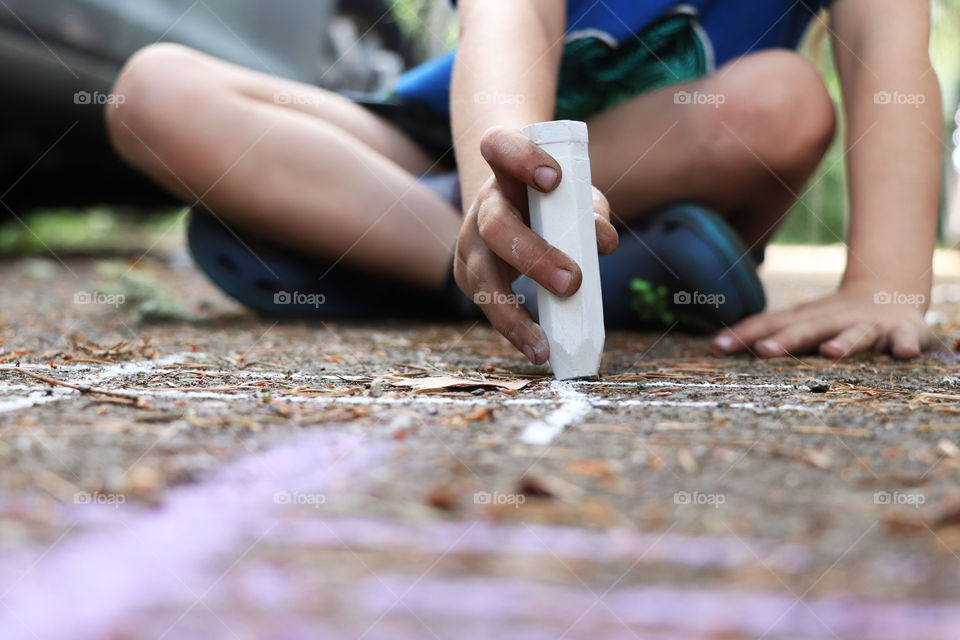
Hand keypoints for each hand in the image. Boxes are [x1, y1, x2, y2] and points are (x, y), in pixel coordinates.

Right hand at [454, 126, 617, 363]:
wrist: (512, 210)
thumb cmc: (552, 202)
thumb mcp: (575, 197)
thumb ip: (590, 212)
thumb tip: (604, 242)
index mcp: (506, 170)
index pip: (499, 146)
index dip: (521, 159)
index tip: (553, 179)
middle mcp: (483, 204)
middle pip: (496, 225)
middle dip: (534, 256)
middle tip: (573, 282)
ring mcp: (470, 242)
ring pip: (482, 277)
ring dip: (513, 313)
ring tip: (542, 345)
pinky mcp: (468, 275)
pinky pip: (487, 305)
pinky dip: (513, 328)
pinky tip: (536, 348)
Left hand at [712, 281, 931, 359]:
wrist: (887, 294)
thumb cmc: (830, 319)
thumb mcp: (797, 323)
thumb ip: (763, 333)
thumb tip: (713, 346)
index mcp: (804, 320)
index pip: (769, 326)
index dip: (744, 335)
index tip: (717, 347)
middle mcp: (832, 321)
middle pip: (806, 330)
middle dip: (785, 340)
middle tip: (763, 350)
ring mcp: (867, 326)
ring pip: (855, 335)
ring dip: (843, 343)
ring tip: (830, 353)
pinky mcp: (901, 332)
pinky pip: (905, 340)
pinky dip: (905, 346)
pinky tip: (904, 355)